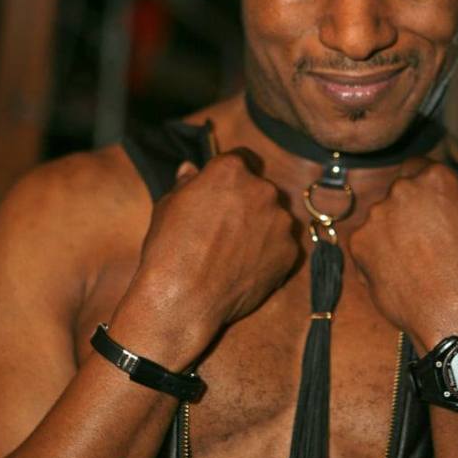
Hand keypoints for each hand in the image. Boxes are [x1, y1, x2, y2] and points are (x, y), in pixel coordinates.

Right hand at [115, 153, 298, 362]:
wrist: (184, 299)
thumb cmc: (169, 249)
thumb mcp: (168, 207)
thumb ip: (187, 184)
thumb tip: (190, 169)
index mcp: (231, 170)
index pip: (243, 158)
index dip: (234, 174)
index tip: (226, 190)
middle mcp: (262, 189)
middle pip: (261, 189)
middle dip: (248, 203)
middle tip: (226, 228)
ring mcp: (280, 222)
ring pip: (275, 218)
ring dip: (262, 228)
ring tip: (235, 253)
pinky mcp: (290, 252)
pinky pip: (282, 247)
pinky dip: (269, 255)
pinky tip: (245, 269)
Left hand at [348, 161, 457, 352]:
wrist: (455, 313)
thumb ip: (444, 197)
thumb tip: (427, 194)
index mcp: (437, 177)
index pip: (417, 167)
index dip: (420, 187)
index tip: (423, 206)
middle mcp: (404, 188)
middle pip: (396, 191)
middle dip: (404, 211)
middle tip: (420, 242)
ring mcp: (378, 213)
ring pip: (379, 218)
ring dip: (388, 233)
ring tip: (411, 264)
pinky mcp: (359, 239)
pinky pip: (364, 242)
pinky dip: (374, 255)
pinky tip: (396, 274)